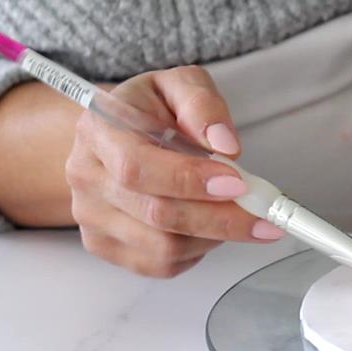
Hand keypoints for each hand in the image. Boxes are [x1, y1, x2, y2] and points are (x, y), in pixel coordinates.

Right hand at [63, 66, 277, 276]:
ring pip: (162, 248)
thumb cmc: (152, 109)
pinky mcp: (104, 245)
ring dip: (214, 235)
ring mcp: (91, 217)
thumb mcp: (181, 85)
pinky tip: (210, 225)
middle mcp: (87, 176)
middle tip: (264, 212)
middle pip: (156, 214)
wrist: (117, 135)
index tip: (238, 183)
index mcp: (99, 130)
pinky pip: (161, 265)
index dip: (190, 180)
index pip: (138, 166)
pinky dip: (198, 250)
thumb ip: (202, 104)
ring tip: (237, 211)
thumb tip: (225, 144)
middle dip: (221, 217)